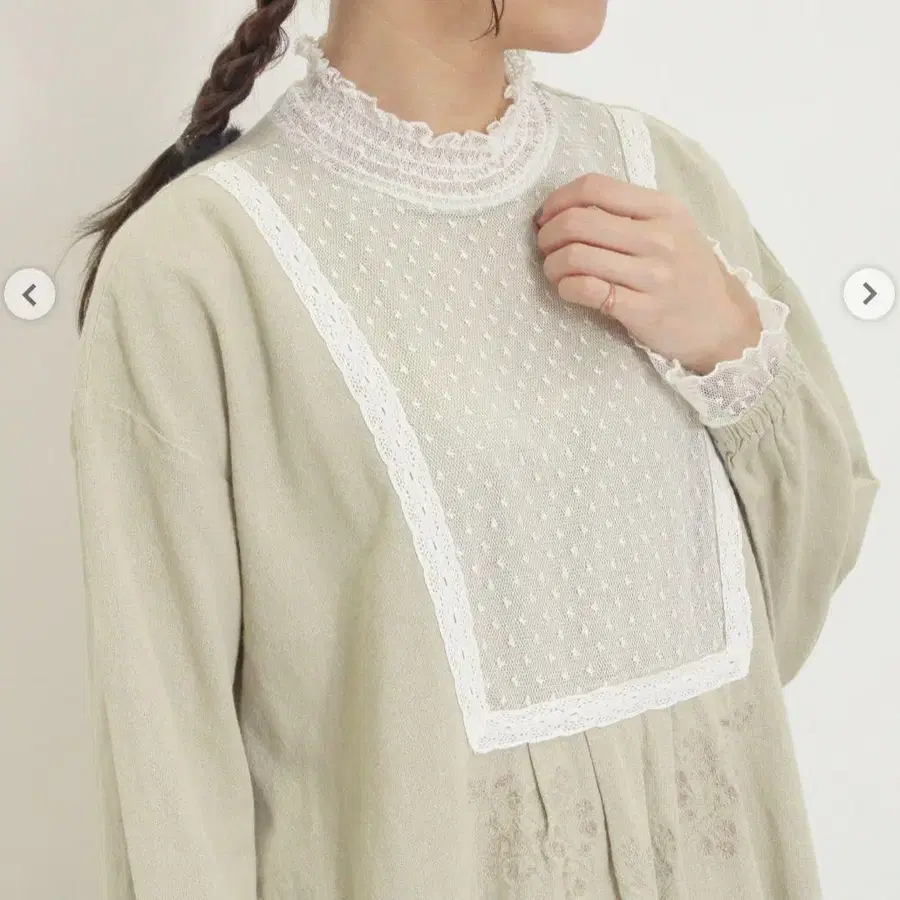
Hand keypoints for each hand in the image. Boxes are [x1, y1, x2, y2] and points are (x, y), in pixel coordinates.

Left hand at [533, 173, 762, 374]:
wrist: (720, 322)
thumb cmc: (687, 271)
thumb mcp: (672, 227)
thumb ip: (628, 212)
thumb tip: (567, 206)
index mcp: (663, 209)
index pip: (594, 187)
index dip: (558, 199)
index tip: (547, 216)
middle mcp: (659, 238)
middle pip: (577, 221)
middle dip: (548, 234)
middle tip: (546, 247)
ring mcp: (652, 276)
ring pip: (576, 256)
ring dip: (551, 264)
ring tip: (555, 270)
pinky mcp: (641, 310)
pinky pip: (586, 290)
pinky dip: (565, 288)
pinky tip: (568, 289)